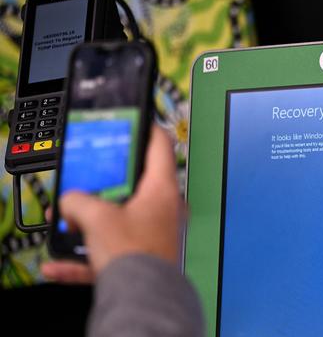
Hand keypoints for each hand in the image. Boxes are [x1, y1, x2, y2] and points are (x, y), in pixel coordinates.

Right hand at [41, 125, 181, 283]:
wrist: (143, 299)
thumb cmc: (135, 254)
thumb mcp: (97, 216)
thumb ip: (78, 201)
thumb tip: (71, 203)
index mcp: (163, 189)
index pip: (160, 146)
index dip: (145, 129)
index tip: (134, 121)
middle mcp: (165, 209)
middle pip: (136, 183)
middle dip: (107, 182)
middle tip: (91, 176)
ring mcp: (156, 233)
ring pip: (121, 217)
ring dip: (93, 219)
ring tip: (71, 220)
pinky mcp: (144, 256)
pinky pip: (112, 248)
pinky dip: (88, 255)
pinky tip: (61, 263)